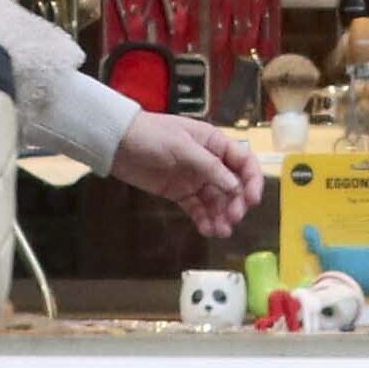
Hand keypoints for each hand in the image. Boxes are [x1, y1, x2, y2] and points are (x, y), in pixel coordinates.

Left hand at [112, 113, 276, 234]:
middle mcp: (209, 162)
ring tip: (221, 231)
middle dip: (236, 202)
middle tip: (233, 218)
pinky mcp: (179, 193)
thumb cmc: (151, 135)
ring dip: (221, 215)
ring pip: (216, 200)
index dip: (252, 181)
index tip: (252, 200)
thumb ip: (210, 167)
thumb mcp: (183, 147)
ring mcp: (194, 179)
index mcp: (215, 144)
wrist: (116, 142)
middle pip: (232, 185)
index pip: (244, 162)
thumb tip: (235, 186)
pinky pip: (197, 208)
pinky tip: (207, 230)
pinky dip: (204, 219)